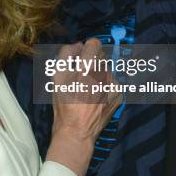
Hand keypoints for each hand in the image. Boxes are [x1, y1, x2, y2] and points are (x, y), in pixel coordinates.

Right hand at [46, 38, 121, 175]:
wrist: (78, 132)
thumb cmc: (64, 105)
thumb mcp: (56, 77)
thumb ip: (66, 55)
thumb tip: (78, 45)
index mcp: (88, 69)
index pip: (94, 44)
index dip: (85, 48)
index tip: (80, 56)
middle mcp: (104, 75)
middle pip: (101, 55)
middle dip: (90, 62)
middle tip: (80, 76)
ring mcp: (114, 85)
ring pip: (106, 69)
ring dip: (98, 74)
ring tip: (87, 89)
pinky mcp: (119, 95)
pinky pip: (112, 81)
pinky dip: (104, 85)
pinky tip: (96, 96)